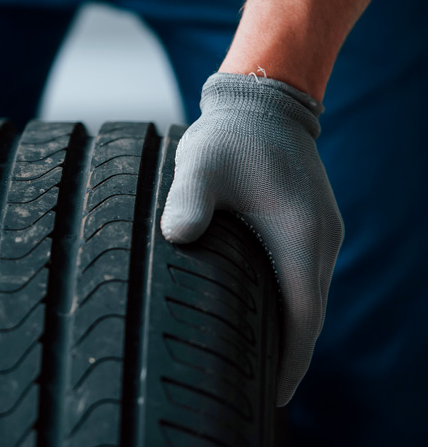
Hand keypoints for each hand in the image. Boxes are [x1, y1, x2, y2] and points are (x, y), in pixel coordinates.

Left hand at [160, 73, 343, 405]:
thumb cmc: (230, 135)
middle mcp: (319, 238)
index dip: (290, 361)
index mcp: (299, 235)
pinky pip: (304, 276)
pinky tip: (265, 312)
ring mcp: (319, 230)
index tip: (274, 396)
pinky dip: (291, 303)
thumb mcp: (202, 164)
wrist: (263, 101)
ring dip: (291, 331)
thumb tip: (177, 236)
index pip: (303, 319)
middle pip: (310, 315)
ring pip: (309, 297)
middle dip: (290, 356)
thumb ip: (188, 199)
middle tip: (261, 391)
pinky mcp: (310, 221)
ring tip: (261, 363)